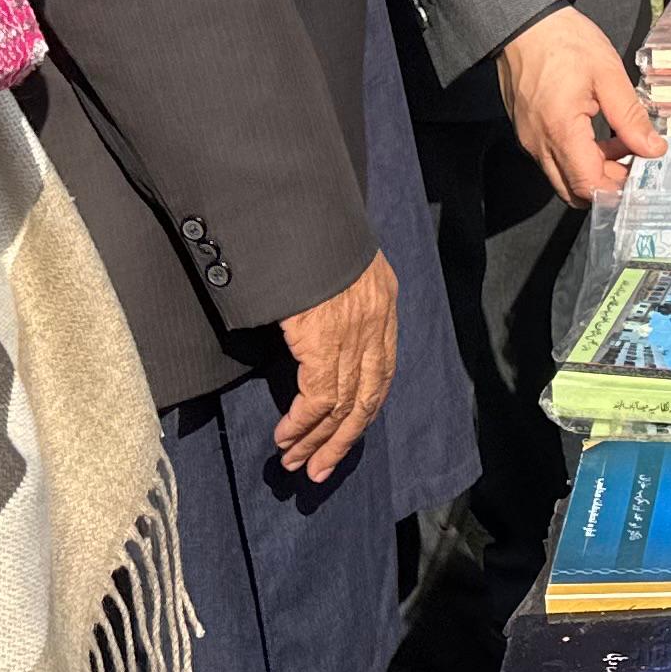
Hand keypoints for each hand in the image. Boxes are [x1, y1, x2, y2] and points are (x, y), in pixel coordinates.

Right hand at [270, 249, 398, 484]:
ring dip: (318, 440)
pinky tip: (287, 437)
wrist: (291, 203)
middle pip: (369, 397)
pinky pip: (319, 397)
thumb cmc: (305, 229)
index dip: (363, 410)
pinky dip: (302, 423)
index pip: (382, 371)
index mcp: (383, 301)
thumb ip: (339, 297)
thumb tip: (316, 331)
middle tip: (320, 468)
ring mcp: (353, 330)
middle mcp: (376, 320)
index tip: (343, 435)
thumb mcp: (336, 262)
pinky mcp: (324, 338)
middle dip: (343, 439)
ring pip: (344, 405)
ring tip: (297, 463)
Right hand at [496, 4, 664, 204]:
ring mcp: (529, 139)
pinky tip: (598, 133)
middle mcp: (539, 144)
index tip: (642, 176)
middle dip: (607, 184)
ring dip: (594, 169)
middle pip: (574, 191)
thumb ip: (631, 117)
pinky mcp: (527, 131)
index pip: (589, 185)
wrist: (523, 22)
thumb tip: (653, 148)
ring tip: (621, 142)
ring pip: (564, 176)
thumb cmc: (562, 41)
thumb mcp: (608, 73)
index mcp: (560, 131)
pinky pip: (554, 158)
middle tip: (635, 163)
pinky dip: (579, 156)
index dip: (618, 189)